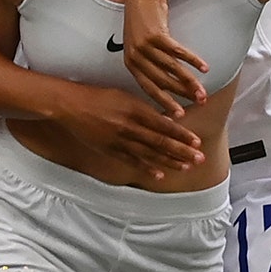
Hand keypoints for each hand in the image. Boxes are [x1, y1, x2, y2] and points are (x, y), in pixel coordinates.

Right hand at [51, 85, 204, 180]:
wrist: (71, 106)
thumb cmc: (98, 97)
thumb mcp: (124, 97)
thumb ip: (144, 109)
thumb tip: (166, 119)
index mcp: (135, 109)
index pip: (164, 125)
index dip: (182, 135)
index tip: (196, 141)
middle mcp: (130, 126)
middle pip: (161, 142)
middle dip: (182, 151)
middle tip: (199, 158)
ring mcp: (120, 140)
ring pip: (150, 154)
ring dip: (169, 161)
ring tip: (185, 167)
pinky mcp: (110, 150)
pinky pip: (132, 161)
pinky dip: (147, 168)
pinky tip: (160, 174)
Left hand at [121, 0, 208, 115]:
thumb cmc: (143, 22)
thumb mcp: (139, 47)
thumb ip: (148, 65)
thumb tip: (166, 85)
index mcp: (131, 63)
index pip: (149, 89)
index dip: (165, 103)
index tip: (178, 115)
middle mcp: (136, 57)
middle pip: (162, 82)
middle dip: (181, 96)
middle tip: (198, 105)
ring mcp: (145, 46)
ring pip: (172, 70)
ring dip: (190, 82)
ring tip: (203, 92)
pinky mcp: (156, 35)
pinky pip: (178, 52)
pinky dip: (193, 61)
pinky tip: (205, 68)